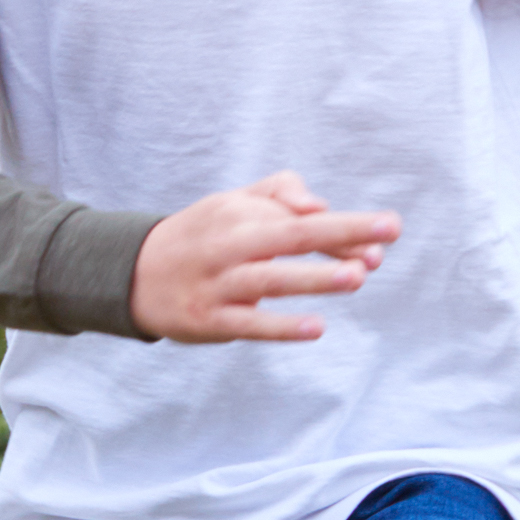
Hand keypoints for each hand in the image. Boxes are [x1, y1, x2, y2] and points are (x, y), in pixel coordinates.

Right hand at [128, 171, 395, 343]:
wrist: (132, 273)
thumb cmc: (202, 235)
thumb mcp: (232, 202)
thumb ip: (281, 192)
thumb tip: (322, 207)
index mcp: (239, 212)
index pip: (300, 218)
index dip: (344, 227)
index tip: (388, 231)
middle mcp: (229, 244)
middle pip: (289, 236)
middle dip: (341, 233)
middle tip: (387, 234)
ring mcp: (218, 284)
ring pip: (271, 280)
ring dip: (314, 278)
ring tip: (358, 277)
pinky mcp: (209, 320)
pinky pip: (249, 323)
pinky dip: (281, 326)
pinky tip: (316, 328)